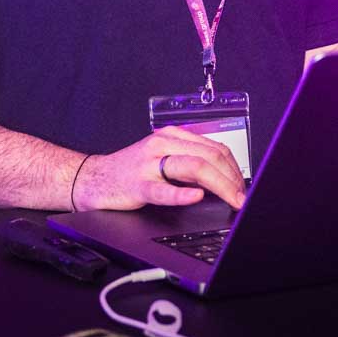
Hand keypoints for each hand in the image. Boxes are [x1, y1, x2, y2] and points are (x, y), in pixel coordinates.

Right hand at [74, 126, 245, 210]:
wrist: (93, 179)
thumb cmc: (131, 172)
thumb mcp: (163, 159)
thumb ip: (189, 164)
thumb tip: (225, 180)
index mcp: (172, 136)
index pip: (214, 148)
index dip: (235, 169)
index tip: (244, 187)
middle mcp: (163, 144)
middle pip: (208, 156)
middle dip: (232, 179)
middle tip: (243, 198)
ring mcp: (149, 163)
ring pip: (193, 167)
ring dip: (219, 185)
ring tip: (232, 199)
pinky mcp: (137, 184)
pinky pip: (162, 189)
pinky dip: (181, 193)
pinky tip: (195, 197)